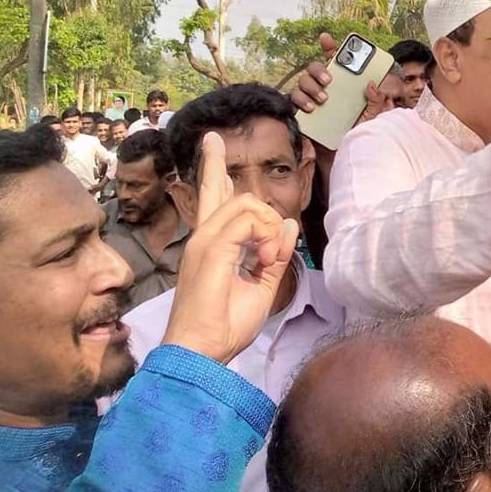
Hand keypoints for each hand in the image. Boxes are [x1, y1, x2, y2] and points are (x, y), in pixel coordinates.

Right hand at [162, 132, 298, 364]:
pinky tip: (264, 260)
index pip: (214, 202)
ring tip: (267, 259)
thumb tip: (288, 226)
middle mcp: (203, 238)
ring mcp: (203, 241)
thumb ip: (275, 256)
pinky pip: (250, 221)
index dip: (214, 174)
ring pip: (247, 204)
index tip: (215, 150)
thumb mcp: (261, 286)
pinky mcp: (210, 247)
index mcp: (212, 247)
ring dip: (270, 229)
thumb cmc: (225, 326)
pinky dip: (267, 238)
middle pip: (215, 189)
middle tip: (212, 140)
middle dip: (215, 163)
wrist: (202, 351)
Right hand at [288, 33, 396, 128]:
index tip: (326, 38)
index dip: (329, 47)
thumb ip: (375, 101)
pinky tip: (311, 108)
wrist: (345, 154)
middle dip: (319, 69)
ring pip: (303, 81)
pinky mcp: (302, 112)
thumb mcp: (371, 117)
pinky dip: (301, 101)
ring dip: (311, 87)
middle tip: (329, 80)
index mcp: (342, 84)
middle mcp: (325, 88)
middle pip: (314, 67)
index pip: (334, 60)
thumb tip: (373, 84)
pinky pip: (294, 100)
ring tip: (324, 100)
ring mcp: (311, 98)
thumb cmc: (358, 133)